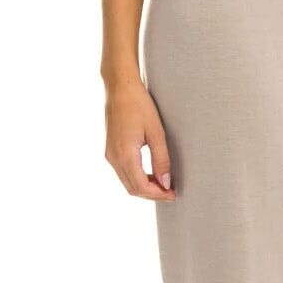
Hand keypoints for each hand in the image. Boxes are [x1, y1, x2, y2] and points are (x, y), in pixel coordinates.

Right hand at [104, 78, 176, 199]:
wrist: (120, 88)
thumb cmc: (139, 105)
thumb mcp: (156, 132)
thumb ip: (161, 159)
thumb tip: (166, 183)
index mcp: (125, 155)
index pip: (141, 187)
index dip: (158, 194)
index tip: (173, 194)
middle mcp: (114, 158)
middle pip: (132, 189)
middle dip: (152, 194)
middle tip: (171, 192)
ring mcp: (110, 154)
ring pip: (127, 182)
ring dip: (145, 187)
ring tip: (164, 184)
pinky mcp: (110, 150)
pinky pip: (123, 173)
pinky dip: (137, 178)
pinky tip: (151, 174)